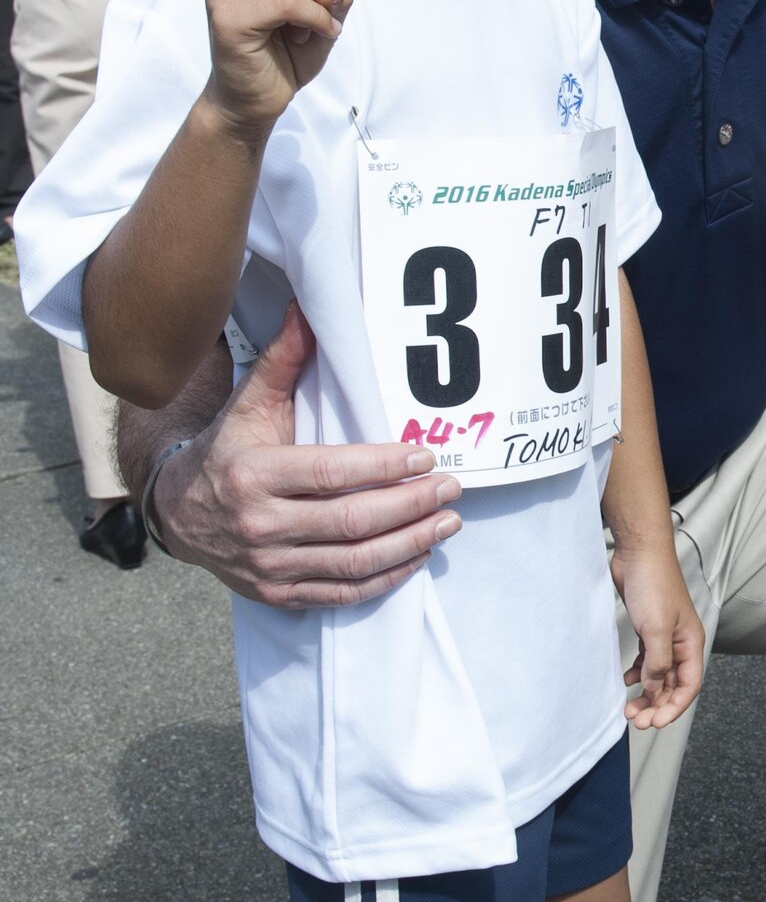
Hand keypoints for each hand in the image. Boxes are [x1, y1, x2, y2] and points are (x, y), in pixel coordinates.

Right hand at [151, 304, 462, 606]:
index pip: (332, 473)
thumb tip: (307, 308)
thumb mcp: (249, 404)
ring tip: (448, 522)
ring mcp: (269, 565)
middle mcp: (260, 524)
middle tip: (451, 489)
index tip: (426, 457)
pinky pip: (342, 593)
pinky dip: (386, 578)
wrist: (178, 513)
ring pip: (354, 562)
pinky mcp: (279, 593)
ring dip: (410, 543)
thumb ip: (284, 360)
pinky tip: (418, 555)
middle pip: (352, 521)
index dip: (384, 467)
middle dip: (411, 506)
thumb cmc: (227, 451)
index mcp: (254, 474)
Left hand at [617, 548, 705, 728]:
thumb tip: (654, 687)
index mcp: (691, 643)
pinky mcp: (649, 631)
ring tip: (629, 708)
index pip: (690, 685)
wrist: (639, 554)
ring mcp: (665, 637)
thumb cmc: (653, 585)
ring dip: (647, 694)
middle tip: (636, 720)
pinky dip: (638, 675)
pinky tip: (626, 681)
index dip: (674, 707)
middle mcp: (681, 643)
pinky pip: (647, 662)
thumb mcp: (657, 628)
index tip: (654, 722)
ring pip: (659, 676)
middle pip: (674, 685)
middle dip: (657, 705)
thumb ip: (658, 661)